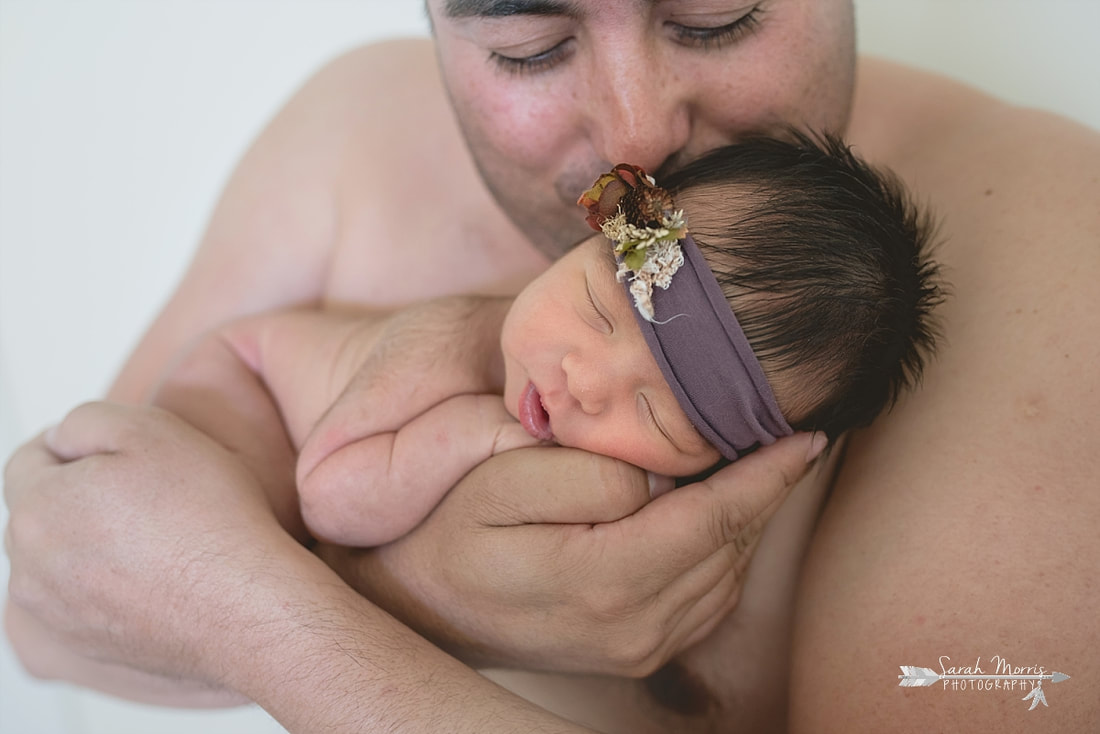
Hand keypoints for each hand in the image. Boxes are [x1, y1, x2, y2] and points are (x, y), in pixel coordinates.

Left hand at [3, 401, 298, 686]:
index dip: (79, 447)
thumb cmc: (207, 518)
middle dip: (83, 496)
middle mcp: (30, 567)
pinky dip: (110, 584)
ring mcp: (55, 612)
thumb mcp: (151, 430)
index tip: (126, 456)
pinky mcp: (85, 642)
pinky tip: (160, 576)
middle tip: (151, 493)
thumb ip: (85, 420)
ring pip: (61, 558)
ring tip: (158, 537)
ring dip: (94, 542)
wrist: (242, 606)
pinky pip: (84, 599)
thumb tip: (61, 440)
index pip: (29, 459)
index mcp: (37, 508)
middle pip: (43, 511)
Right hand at [318, 431, 824, 676]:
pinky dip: (727, 555)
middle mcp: (634, 627)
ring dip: (750, 522)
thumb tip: (659, 477)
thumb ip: (586, 472)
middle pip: (730, 548)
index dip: (766, 476)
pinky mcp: (639, 653)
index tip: (807, 436)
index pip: (712, 519)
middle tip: (793, 438)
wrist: (427, 604)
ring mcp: (639, 648)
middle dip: (767, 492)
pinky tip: (720, 517)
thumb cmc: (455, 529)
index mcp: (604, 581)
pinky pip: (710, 601)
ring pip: (728, 574)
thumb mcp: (500, 479)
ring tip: (762, 469)